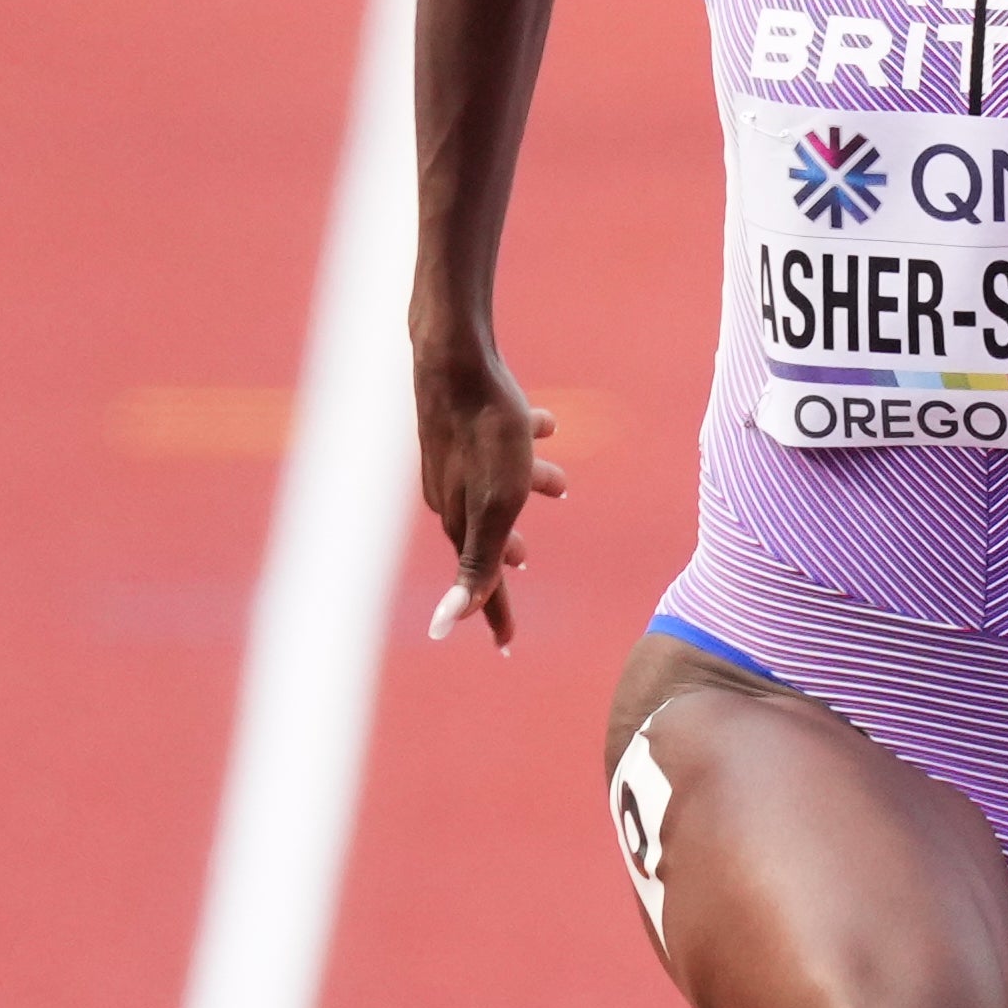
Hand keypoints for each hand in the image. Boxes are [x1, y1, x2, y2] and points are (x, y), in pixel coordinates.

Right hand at [415, 353, 563, 645]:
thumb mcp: (495, 506)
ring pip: (495, 485)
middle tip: (527, 559)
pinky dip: (524, 442)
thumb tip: (447, 624)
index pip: (480, 584)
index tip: (507, 647)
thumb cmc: (485, 435)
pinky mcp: (460, 423)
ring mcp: (452, 456)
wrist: (456, 360)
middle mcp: (450, 492)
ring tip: (560, 484)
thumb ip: (479, 564)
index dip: (497, 616)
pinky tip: (547, 424)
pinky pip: (496, 442)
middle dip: (506, 550)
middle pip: (482, 532)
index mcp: (460, 519)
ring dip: (527, 489)